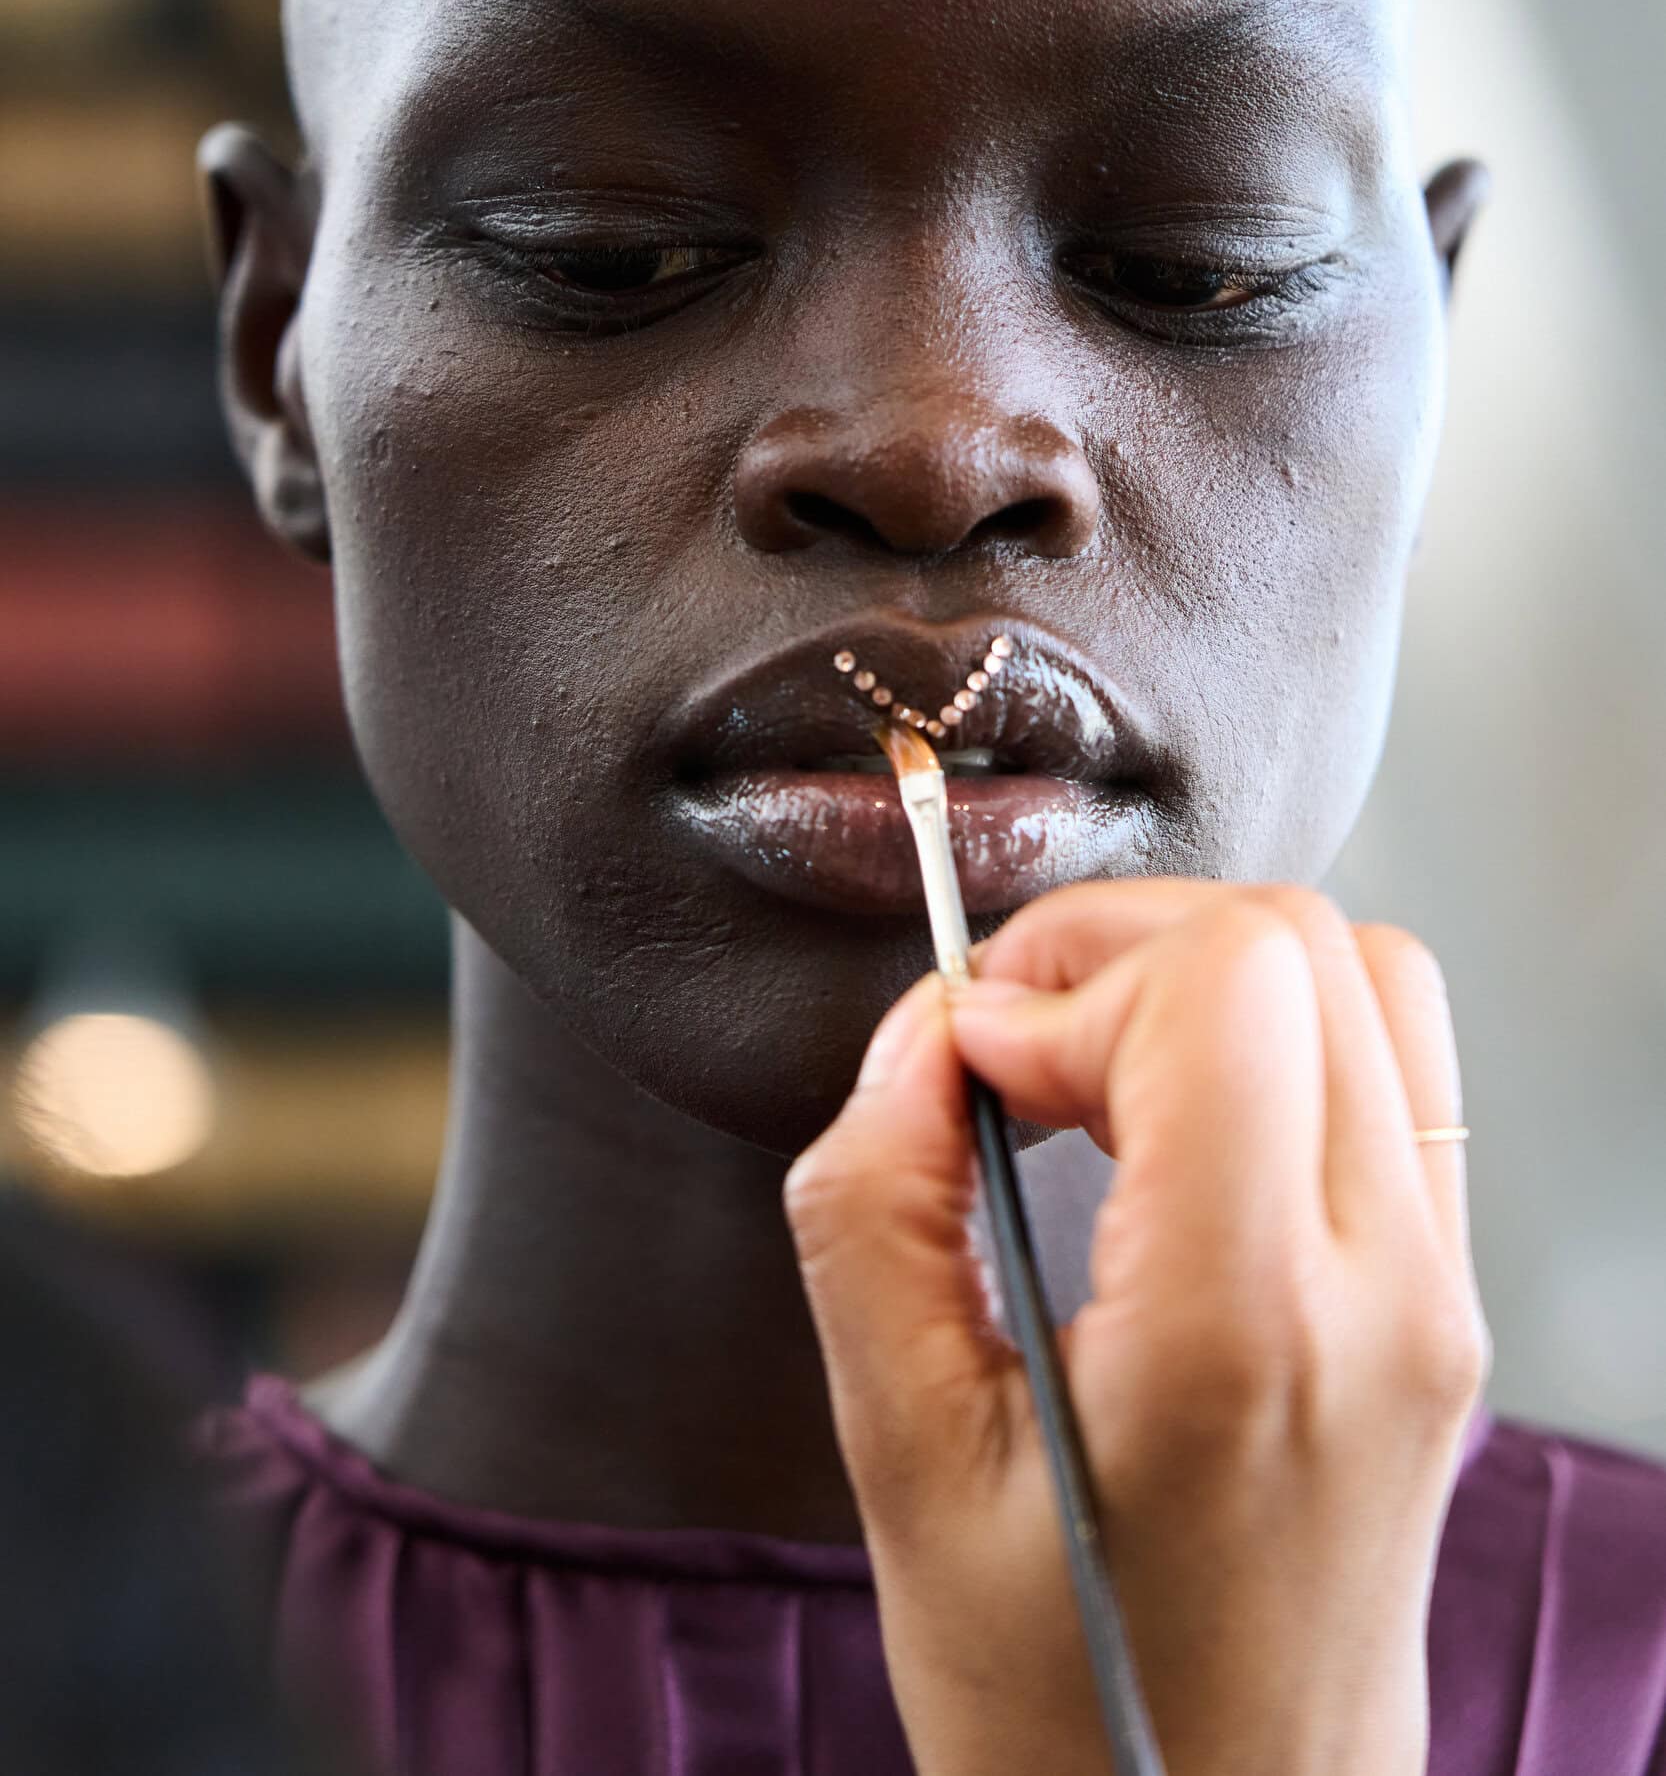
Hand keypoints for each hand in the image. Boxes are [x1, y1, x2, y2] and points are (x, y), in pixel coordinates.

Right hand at [784, 881, 1487, 1775]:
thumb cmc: (1067, 1704)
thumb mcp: (902, 1463)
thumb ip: (875, 1214)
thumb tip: (917, 1038)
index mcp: (1246, 1332)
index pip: (1227, 988)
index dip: (1068, 977)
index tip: (973, 1063)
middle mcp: (1384, 1295)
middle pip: (1301, 944)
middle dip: (1122, 949)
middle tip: (1009, 1043)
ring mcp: (1440, 1295)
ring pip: (1369, 977)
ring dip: (1204, 976)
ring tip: (1084, 1068)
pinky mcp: (1446, 1302)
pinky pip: (1396, 1070)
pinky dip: (1273, 1035)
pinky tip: (1167, 1120)